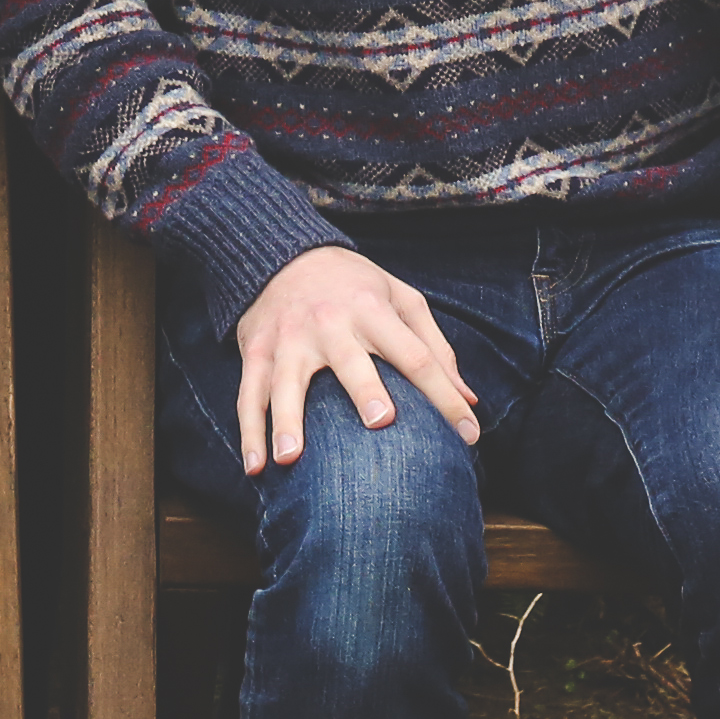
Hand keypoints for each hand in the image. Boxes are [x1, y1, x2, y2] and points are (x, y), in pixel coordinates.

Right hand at [227, 245, 482, 475]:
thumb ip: (435, 347)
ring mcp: (289, 338)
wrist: (282, 250)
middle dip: (365, 389)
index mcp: (373, 310)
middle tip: (381, 422)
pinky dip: (249, 431)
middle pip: (350, 360)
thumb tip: (470, 399)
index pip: (415, 355)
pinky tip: (255, 468)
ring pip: (286, 382)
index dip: (444, 394)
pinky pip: (249, 394)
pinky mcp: (257, 350)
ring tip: (290, 458)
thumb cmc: (354, 285)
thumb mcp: (400, 298)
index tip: (470, 433)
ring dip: (287, 420)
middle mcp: (331, 323)